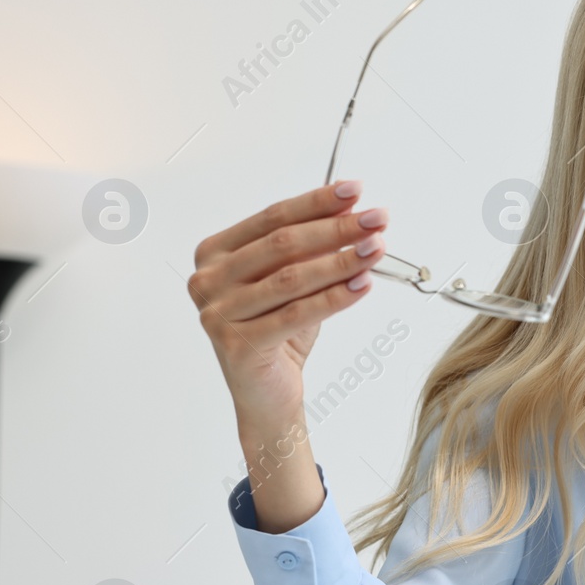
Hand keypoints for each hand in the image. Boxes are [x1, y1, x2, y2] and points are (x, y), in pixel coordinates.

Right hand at [187, 181, 387, 429]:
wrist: (267, 393)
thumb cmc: (280, 333)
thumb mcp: (295, 282)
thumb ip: (312, 248)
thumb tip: (351, 211)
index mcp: (214, 254)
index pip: (272, 218)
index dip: (316, 203)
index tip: (354, 191)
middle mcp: (208, 280)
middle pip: (283, 245)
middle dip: (336, 229)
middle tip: (376, 219)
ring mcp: (217, 313)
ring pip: (292, 278)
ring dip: (341, 260)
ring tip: (376, 249)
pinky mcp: (237, 344)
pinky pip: (296, 314)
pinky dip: (335, 297)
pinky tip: (363, 284)